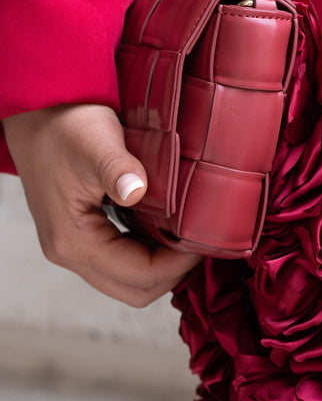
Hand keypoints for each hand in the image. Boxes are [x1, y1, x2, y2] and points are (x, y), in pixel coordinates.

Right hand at [3, 103, 201, 305]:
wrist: (36, 110)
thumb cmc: (65, 123)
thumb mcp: (97, 141)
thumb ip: (117, 169)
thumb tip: (136, 191)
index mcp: (73, 240)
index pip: (138, 275)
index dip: (177, 265)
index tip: (204, 241)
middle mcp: (68, 251)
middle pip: (132, 289)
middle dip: (172, 273)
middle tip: (201, 243)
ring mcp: (71, 244)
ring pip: (126, 278)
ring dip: (160, 264)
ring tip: (188, 236)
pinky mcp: (79, 232)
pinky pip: (119, 258)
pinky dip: (146, 251)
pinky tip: (166, 227)